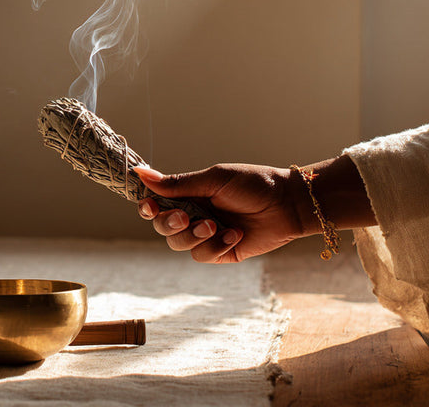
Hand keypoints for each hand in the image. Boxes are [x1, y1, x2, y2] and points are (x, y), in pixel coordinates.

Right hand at [135, 164, 305, 262]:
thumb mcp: (214, 180)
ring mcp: (206, 235)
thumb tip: (140, 172)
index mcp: (189, 194)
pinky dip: (216, 246)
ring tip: (216, 226)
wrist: (288, 205)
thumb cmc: (254, 184)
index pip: (156, 203)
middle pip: (162, 227)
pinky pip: (202, 256)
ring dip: (194, 236)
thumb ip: (178, 183)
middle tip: (186, 218)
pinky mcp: (221, 253)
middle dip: (170, 224)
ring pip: (178, 245)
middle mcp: (194, 215)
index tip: (150, 206)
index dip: (148, 207)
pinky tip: (235, 235)